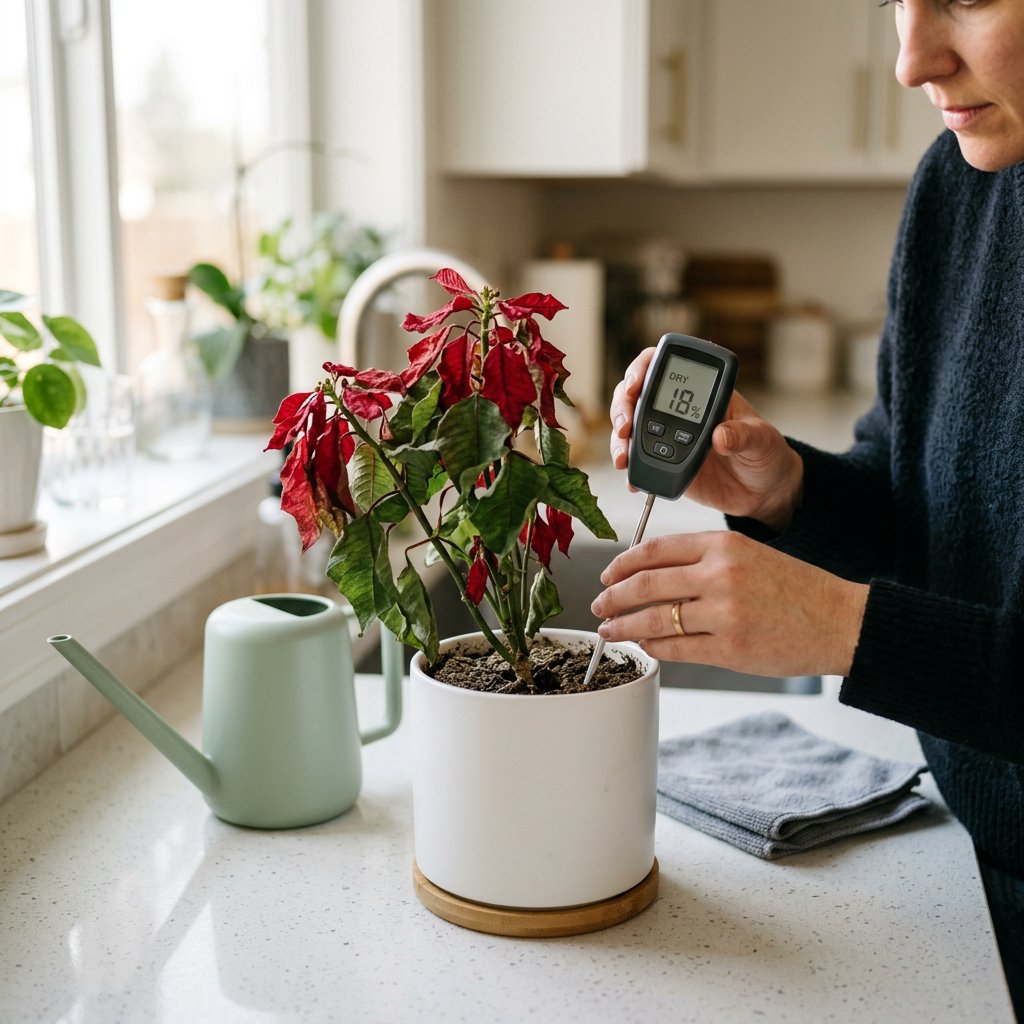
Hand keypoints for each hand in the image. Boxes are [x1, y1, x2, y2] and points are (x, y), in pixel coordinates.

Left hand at [590, 531, 867, 677]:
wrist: (841, 621)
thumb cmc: (796, 589)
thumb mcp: (750, 555)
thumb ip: (704, 561)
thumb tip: (652, 576)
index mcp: (723, 545)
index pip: (655, 550)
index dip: (622, 564)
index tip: (607, 575)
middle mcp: (720, 574)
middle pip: (645, 584)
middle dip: (613, 597)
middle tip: (598, 604)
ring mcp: (724, 613)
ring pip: (654, 618)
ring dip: (624, 625)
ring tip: (609, 630)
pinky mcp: (730, 648)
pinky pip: (676, 648)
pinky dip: (653, 647)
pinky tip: (644, 647)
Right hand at [609, 350, 803, 531]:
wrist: (762, 491)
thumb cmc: (766, 453)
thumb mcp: (762, 440)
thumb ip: (743, 435)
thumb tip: (720, 437)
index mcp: (703, 393)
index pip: (665, 367)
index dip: (642, 369)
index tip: (635, 385)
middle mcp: (678, 410)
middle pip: (635, 395)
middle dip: (622, 407)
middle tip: (625, 427)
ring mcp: (666, 436)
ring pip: (629, 428)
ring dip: (619, 440)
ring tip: (624, 458)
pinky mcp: (663, 463)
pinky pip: (639, 462)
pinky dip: (631, 471)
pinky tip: (632, 481)